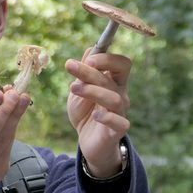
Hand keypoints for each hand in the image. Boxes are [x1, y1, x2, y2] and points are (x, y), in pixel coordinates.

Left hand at [65, 49, 130, 176]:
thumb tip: (89, 50)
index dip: (107, 58)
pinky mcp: (118, 131)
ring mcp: (120, 113)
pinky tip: (94, 115)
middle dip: (91, 71)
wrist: (88, 142)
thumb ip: (83, 73)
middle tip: (70, 66)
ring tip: (73, 89)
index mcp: (114, 82)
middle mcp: (120, 95)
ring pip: (114, 98)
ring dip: (93, 91)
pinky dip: (107, 117)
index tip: (87, 59)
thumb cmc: (85, 113)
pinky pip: (119, 122)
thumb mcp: (79, 91)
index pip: (121, 63)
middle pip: (113, 77)